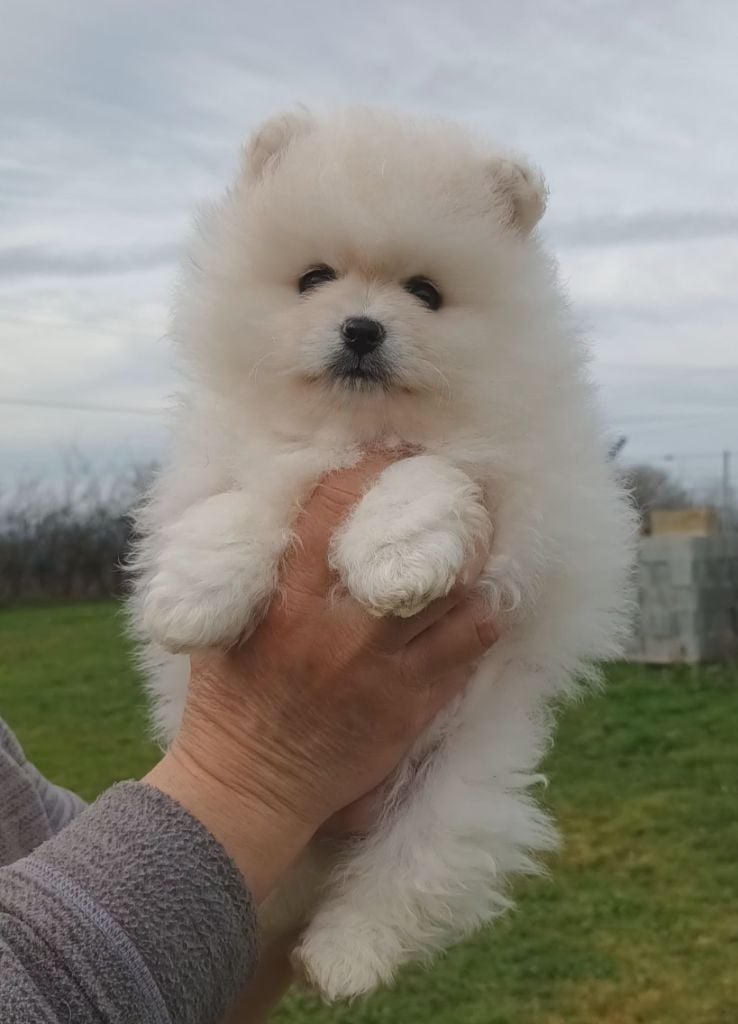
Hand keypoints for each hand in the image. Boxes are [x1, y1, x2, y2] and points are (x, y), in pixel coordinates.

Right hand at [146, 453, 495, 900]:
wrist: (250, 790)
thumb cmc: (227, 705)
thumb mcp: (220, 630)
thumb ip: (250, 577)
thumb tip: (269, 521)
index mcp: (287, 604)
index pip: (331, 516)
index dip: (367, 475)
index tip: (390, 454)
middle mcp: (341, 632)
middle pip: (413, 553)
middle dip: (443, 513)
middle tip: (459, 493)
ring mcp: (383, 671)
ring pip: (454, 600)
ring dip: (472, 567)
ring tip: (479, 544)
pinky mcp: (412, 708)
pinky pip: (466, 652)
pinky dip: (479, 621)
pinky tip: (481, 604)